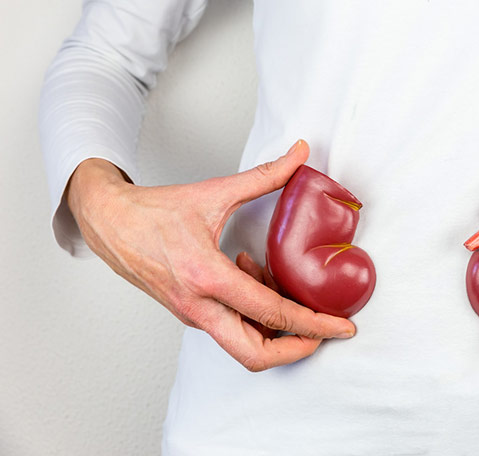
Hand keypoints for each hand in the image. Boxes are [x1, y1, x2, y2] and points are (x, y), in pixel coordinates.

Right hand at [67, 140, 356, 371]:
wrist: (108, 223)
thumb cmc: (152, 213)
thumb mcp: (214, 192)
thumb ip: (265, 175)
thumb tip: (300, 153)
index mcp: (207, 278)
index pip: (272, 314)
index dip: (314, 324)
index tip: (342, 326)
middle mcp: (199, 306)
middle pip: (255, 354)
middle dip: (297, 349)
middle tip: (327, 330)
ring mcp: (192, 314)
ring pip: (242, 343)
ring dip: (273, 324)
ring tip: (285, 284)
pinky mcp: (190, 313)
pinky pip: (230, 326)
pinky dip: (252, 310)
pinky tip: (253, 272)